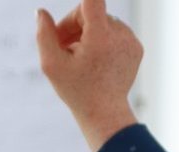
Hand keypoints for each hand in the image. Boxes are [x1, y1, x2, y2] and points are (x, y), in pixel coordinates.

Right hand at [35, 0, 142, 151]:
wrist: (105, 113)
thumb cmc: (76, 91)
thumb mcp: (52, 64)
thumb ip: (44, 35)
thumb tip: (41, 13)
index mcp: (101, 36)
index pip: (90, 0)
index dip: (74, 12)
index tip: (67, 26)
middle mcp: (120, 34)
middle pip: (92, 12)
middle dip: (75, 26)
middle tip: (62, 47)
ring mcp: (131, 41)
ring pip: (104, 22)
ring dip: (88, 34)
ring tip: (78, 56)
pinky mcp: (137, 48)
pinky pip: (116, 33)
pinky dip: (103, 42)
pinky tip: (95, 60)